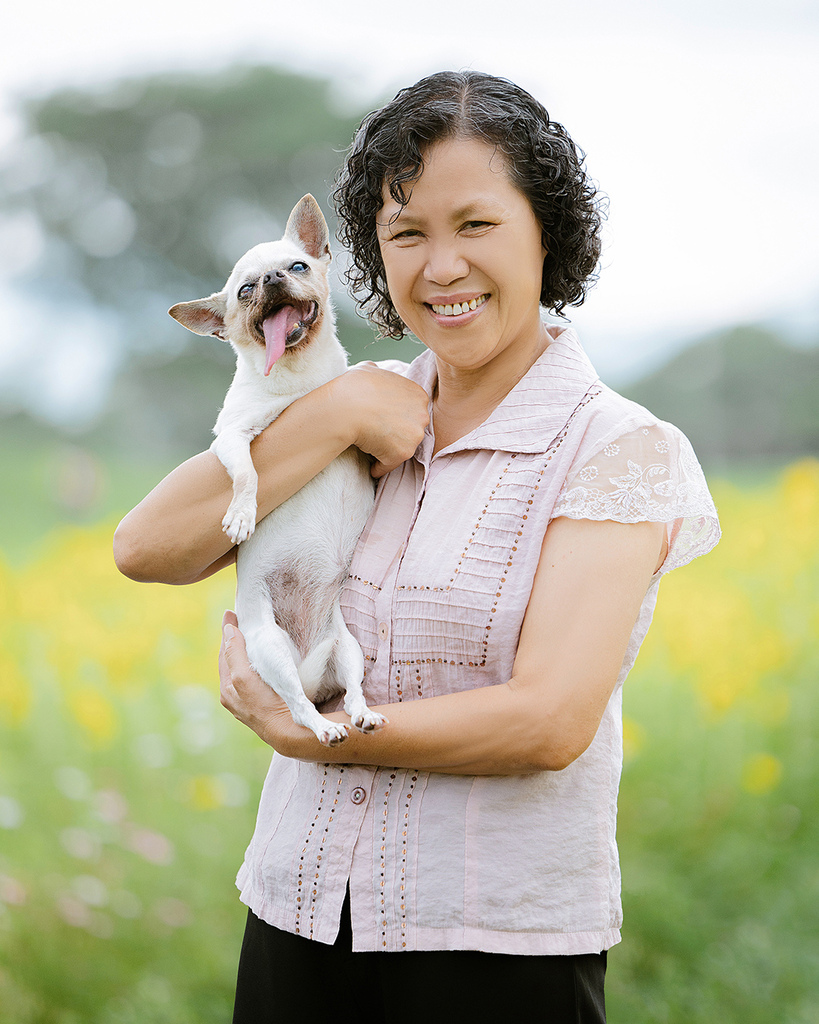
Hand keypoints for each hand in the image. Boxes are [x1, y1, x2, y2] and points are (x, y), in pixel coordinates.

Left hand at [218, 610, 294, 746]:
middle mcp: (234, 694)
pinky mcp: (262, 701)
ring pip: (243, 667)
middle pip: (233, 660)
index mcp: (228, 688)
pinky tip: (262, 659)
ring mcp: (248, 699)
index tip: (231, 613)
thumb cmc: (265, 703)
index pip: (226, 652)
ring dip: (245, 651)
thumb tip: (228, 629)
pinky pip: (254, 676)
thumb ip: (235, 653)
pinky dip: (255, 663)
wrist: (287, 731)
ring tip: (250, 635)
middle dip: (235, 641)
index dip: (228, 632)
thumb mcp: (244, 676)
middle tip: (239, 620)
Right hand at [331, 362, 428, 477]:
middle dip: (398, 433)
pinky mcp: (403, 454)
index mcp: (418, 394)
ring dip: (389, 450)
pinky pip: (390, 465)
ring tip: (373, 450)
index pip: (412, 410)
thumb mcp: (370, 370)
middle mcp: (422, 415)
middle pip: (412, 429)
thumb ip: (381, 374)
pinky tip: (371, 467)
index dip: (397, 416)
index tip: (383, 420)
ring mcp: (415, 436)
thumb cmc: (354, 387)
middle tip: (378, 435)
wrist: (345, 408)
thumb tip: (375, 373)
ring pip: (403, 447)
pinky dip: (380, 467)